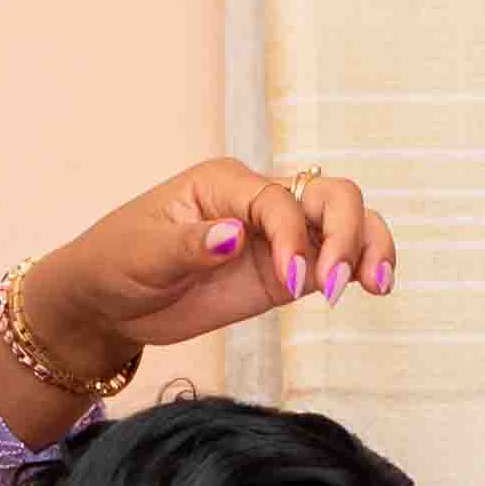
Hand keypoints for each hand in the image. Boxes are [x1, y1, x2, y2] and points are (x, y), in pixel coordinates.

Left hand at [17, 157, 398, 375]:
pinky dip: (361, 267)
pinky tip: (375, 286)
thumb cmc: (117, 263)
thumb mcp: (143, 254)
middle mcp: (260, 203)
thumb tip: (234, 234)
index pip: (281, 201)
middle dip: (346, 233)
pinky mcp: (283, 275)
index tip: (291, 283)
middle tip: (334, 285)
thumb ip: (190, 245)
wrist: (108, 301)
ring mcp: (277, 238)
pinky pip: (334, 261)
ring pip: (344, 223)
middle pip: (332, 196)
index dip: (294, 238)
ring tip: (376, 285)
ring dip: (368, 245)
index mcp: (226, 183)